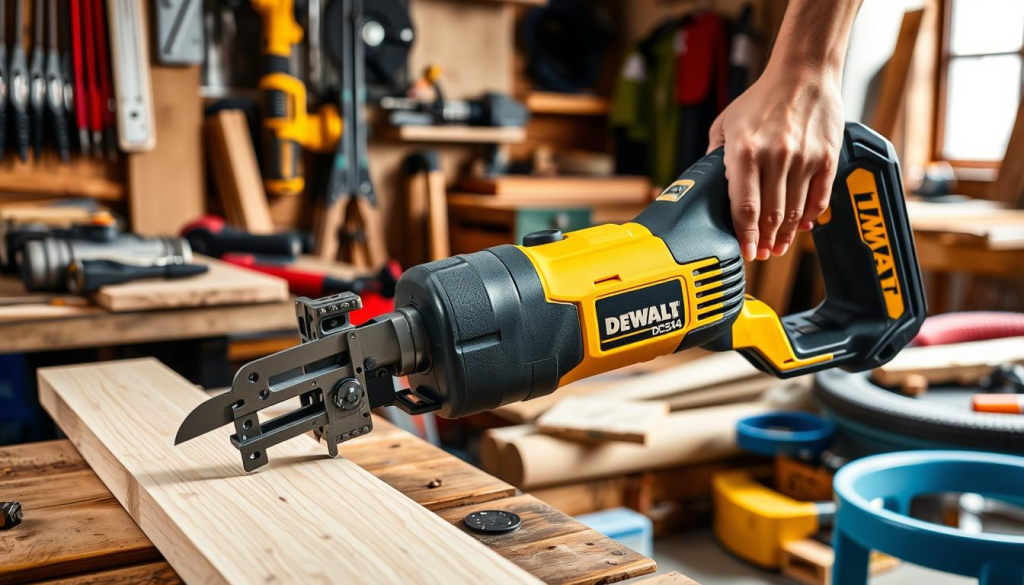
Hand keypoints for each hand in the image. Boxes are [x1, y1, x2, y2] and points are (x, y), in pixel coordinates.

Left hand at [707, 65, 844, 260]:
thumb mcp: (726, 123)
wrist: (803, 73)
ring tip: (780, 245)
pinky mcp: (827, 157)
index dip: (745, 235)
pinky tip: (802, 226)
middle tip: (762, 253)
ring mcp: (804, 158)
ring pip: (795, 211)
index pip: (744, 206)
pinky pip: (819, 198)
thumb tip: (711, 187)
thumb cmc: (761, 98)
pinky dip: (810, 217)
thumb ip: (716, 156)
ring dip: (786, 234)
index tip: (746, 251)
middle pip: (771, 215)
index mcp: (745, 151)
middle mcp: (775, 156)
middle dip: (765, 240)